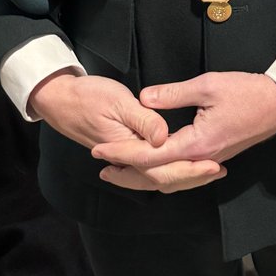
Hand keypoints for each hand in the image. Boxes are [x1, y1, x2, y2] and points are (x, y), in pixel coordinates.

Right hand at [29, 72, 225, 193]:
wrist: (59, 99)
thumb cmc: (88, 96)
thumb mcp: (118, 102)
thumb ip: (143, 121)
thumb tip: (164, 137)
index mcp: (129, 148)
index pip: (163, 168)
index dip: (190, 169)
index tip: (213, 165)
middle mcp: (127, 159)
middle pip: (163, 179)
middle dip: (191, 177)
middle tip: (217, 171)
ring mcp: (124, 157)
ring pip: (155, 177)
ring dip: (181, 176)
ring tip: (205, 172)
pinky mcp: (124, 150)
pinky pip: (148, 169)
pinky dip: (167, 171)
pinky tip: (178, 165)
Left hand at [91, 71, 275, 192]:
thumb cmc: (248, 92)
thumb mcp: (208, 86)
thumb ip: (173, 94)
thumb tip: (143, 98)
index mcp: (196, 144)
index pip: (149, 155)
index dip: (121, 153)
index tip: (98, 150)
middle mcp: (201, 158)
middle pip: (156, 175)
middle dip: (127, 173)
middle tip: (101, 167)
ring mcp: (210, 160)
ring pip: (170, 178)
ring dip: (144, 175)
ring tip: (122, 169)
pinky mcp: (216, 156)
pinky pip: (183, 173)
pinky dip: (163, 172)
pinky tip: (156, 165)